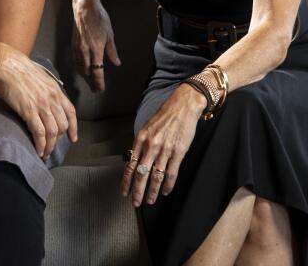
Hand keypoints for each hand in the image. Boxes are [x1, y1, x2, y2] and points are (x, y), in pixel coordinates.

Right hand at [0, 43, 78, 157]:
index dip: (73, 127)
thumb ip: (47, 91)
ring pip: (53, 132)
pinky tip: (38, 150)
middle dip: (59, 139)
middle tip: (51, 146)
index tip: (72, 138)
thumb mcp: (41, 78)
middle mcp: (52, 99)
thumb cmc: (21, 71)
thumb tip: (49, 103)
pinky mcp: (29, 111)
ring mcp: (41, 105)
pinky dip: (41, 144)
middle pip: (63, 125)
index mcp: (56, 90)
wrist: (7, 66)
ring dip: (50, 146)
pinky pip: (39, 133)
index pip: (71, 112)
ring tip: (45, 153)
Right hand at [71, 0, 120, 91]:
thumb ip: (112, 51)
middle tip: (96, 89)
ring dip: (84, 75)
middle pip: (87, 72)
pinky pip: (75, 60)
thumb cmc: (99, 18)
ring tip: (89, 81)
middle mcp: (85, 50)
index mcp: (96, 49)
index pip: (97, 71)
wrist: (85, 7)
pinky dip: (79, 67)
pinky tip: (81, 68)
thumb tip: (117, 63)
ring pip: (79, 67)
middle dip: (91, 82)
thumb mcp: (110, 34)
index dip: (99, 82)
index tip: (101, 89)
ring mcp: (77, 47)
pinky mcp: (73, 43)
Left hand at [122, 83, 204, 206]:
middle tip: (135, 202)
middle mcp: (151, 145)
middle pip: (141, 173)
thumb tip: (134, 161)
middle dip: (137, 190)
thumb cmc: (164, 116)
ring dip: (152, 191)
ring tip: (150, 200)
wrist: (183, 106)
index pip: (130, 164)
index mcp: (141, 139)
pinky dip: (168, 185)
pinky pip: (171, 173)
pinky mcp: (178, 152)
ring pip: (156, 176)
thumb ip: (141, 144)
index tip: (124, 192)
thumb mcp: (147, 127)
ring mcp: (165, 149)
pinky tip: (166, 192)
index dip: (126, 181)